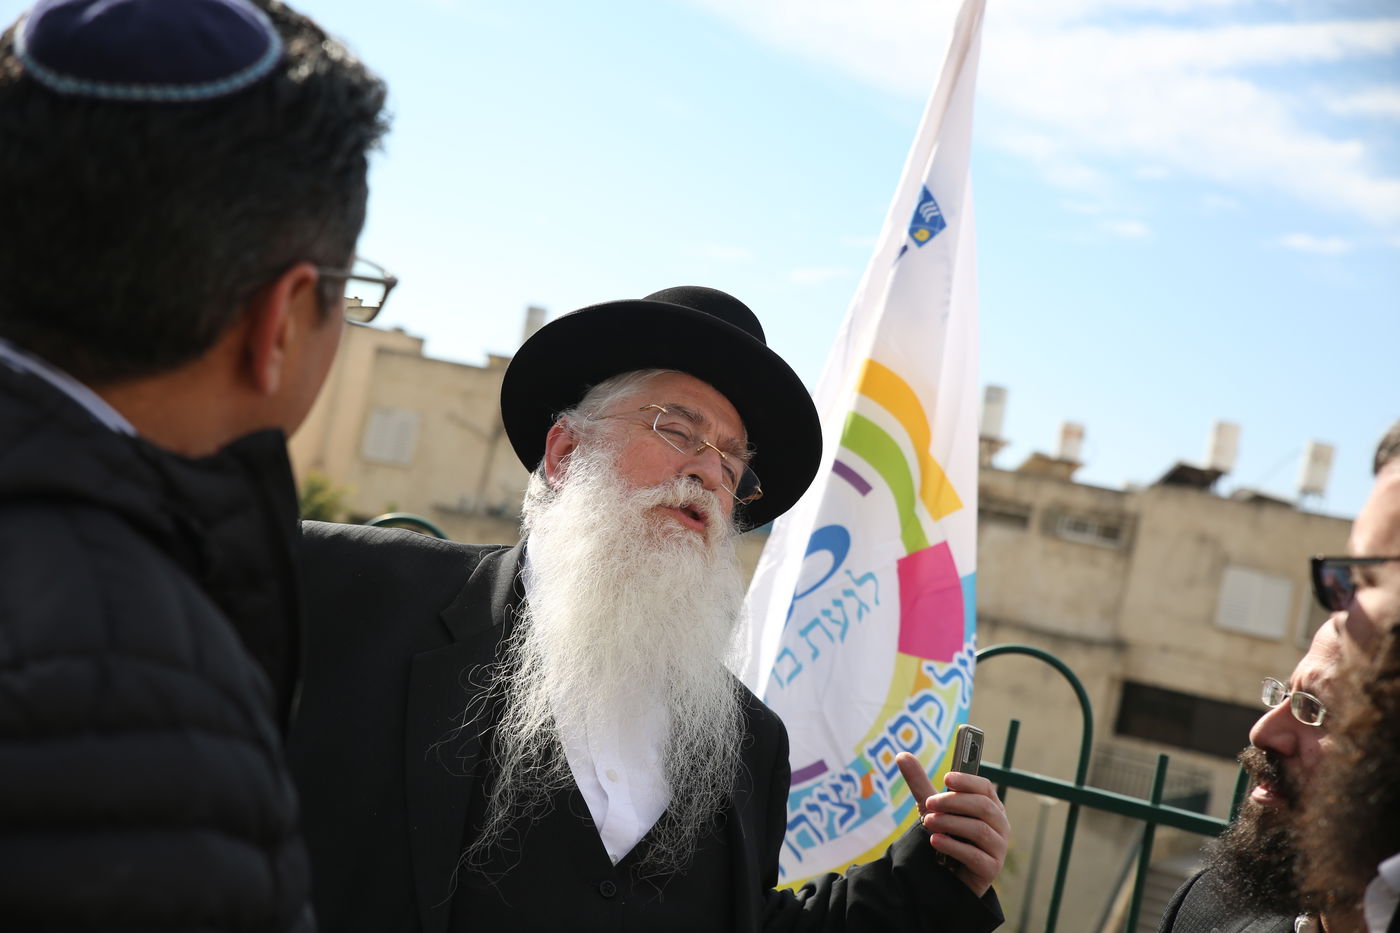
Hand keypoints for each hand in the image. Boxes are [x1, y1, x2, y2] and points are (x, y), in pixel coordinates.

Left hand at [896, 751, 1009, 896]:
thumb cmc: (947, 834)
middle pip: (983, 806)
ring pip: (979, 830)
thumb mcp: (932, 807)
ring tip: (928, 822)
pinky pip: (975, 855)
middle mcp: (1000, 825)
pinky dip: (953, 846)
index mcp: (990, 806)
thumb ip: (920, 783)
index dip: (967, 781)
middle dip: (954, 803)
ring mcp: (998, 848)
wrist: (949, 875)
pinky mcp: (991, 869)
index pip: (985, 788)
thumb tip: (902, 755)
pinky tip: (935, 841)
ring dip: (951, 823)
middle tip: (929, 804)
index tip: (946, 778)